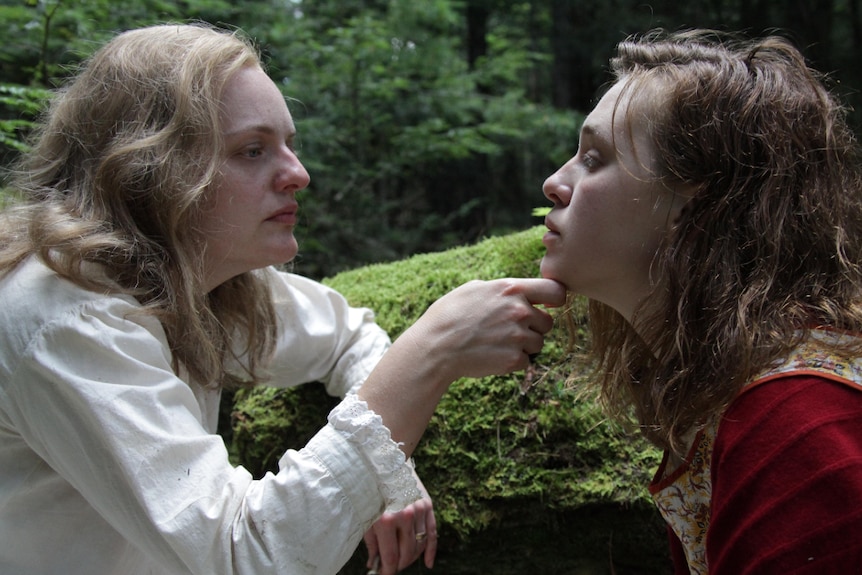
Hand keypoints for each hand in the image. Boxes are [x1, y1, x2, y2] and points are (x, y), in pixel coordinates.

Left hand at [364, 472, 436, 574]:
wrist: (385, 461)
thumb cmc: (370, 489)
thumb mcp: (366, 516)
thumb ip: (371, 543)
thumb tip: (374, 565)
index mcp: (387, 520)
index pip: (391, 557)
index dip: (387, 571)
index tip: (383, 574)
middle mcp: (405, 516)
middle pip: (407, 554)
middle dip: (399, 565)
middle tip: (391, 567)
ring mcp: (419, 510)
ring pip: (420, 545)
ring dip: (411, 557)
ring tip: (402, 560)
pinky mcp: (427, 505)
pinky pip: (433, 533)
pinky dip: (431, 551)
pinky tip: (427, 564)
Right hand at [403, 278, 566, 381]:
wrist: (435, 347)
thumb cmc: (450, 315)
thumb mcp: (474, 288)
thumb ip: (504, 289)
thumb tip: (522, 291)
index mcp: (511, 289)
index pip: (556, 290)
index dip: (555, 299)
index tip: (547, 305)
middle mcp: (519, 311)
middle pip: (548, 322)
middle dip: (534, 327)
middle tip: (509, 330)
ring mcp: (518, 337)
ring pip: (538, 344)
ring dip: (523, 346)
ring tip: (496, 343)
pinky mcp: (514, 360)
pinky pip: (525, 362)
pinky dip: (512, 361)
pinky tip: (492, 355)